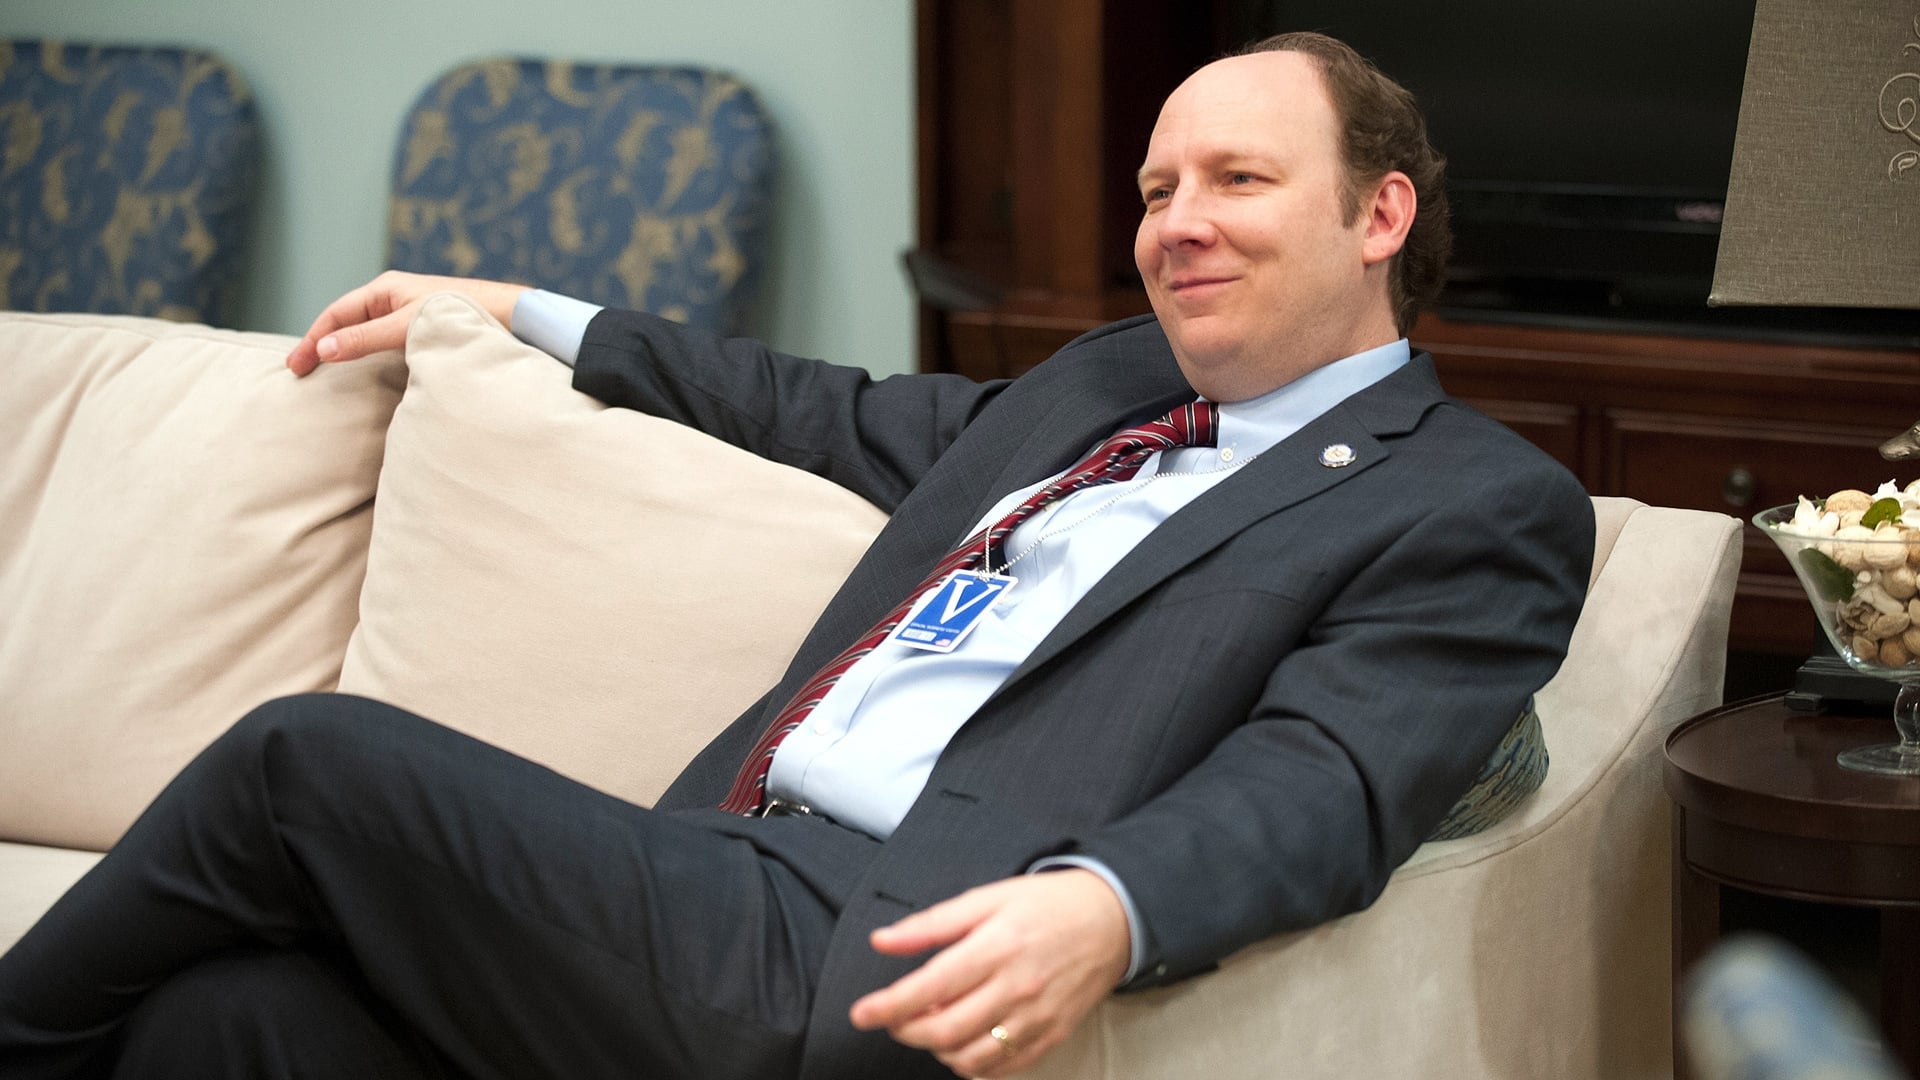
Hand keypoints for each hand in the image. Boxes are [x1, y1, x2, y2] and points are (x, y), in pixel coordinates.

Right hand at [285, 270, 528, 375]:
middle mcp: (395, 298)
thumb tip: (326, 350)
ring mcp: (410, 315)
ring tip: (323, 376)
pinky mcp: (426, 332)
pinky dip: (369, 358)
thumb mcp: (407, 326)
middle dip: (322, 345)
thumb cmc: (462, 312)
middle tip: (299, 374)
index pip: (336, 314)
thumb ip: (367, 338)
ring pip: (366, 334)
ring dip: (344, 352)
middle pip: (347, 323)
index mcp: (386, 289)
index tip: (296, 368)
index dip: (313, 339)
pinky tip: (365, 375)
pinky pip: (387, 344)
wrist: (512, 317)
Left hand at [849, 870, 1130, 1077]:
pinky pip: (1001, 1068)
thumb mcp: (987, 897)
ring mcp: (1036, 1017)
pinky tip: (960, 1043)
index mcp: (996, 946)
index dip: (888, 1005)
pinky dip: (970, 1065)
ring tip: (928, 1027)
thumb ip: (932, 924)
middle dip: (906, 1032)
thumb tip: (882, 941)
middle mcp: (1016, 986)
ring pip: (970, 1057)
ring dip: (936, 1050)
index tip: (861, 1013)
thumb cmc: (1046, 904)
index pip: (930, 987)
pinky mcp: (1051, 1036)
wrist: (1114, 919)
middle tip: (891, 1019)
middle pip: (945, 1030)